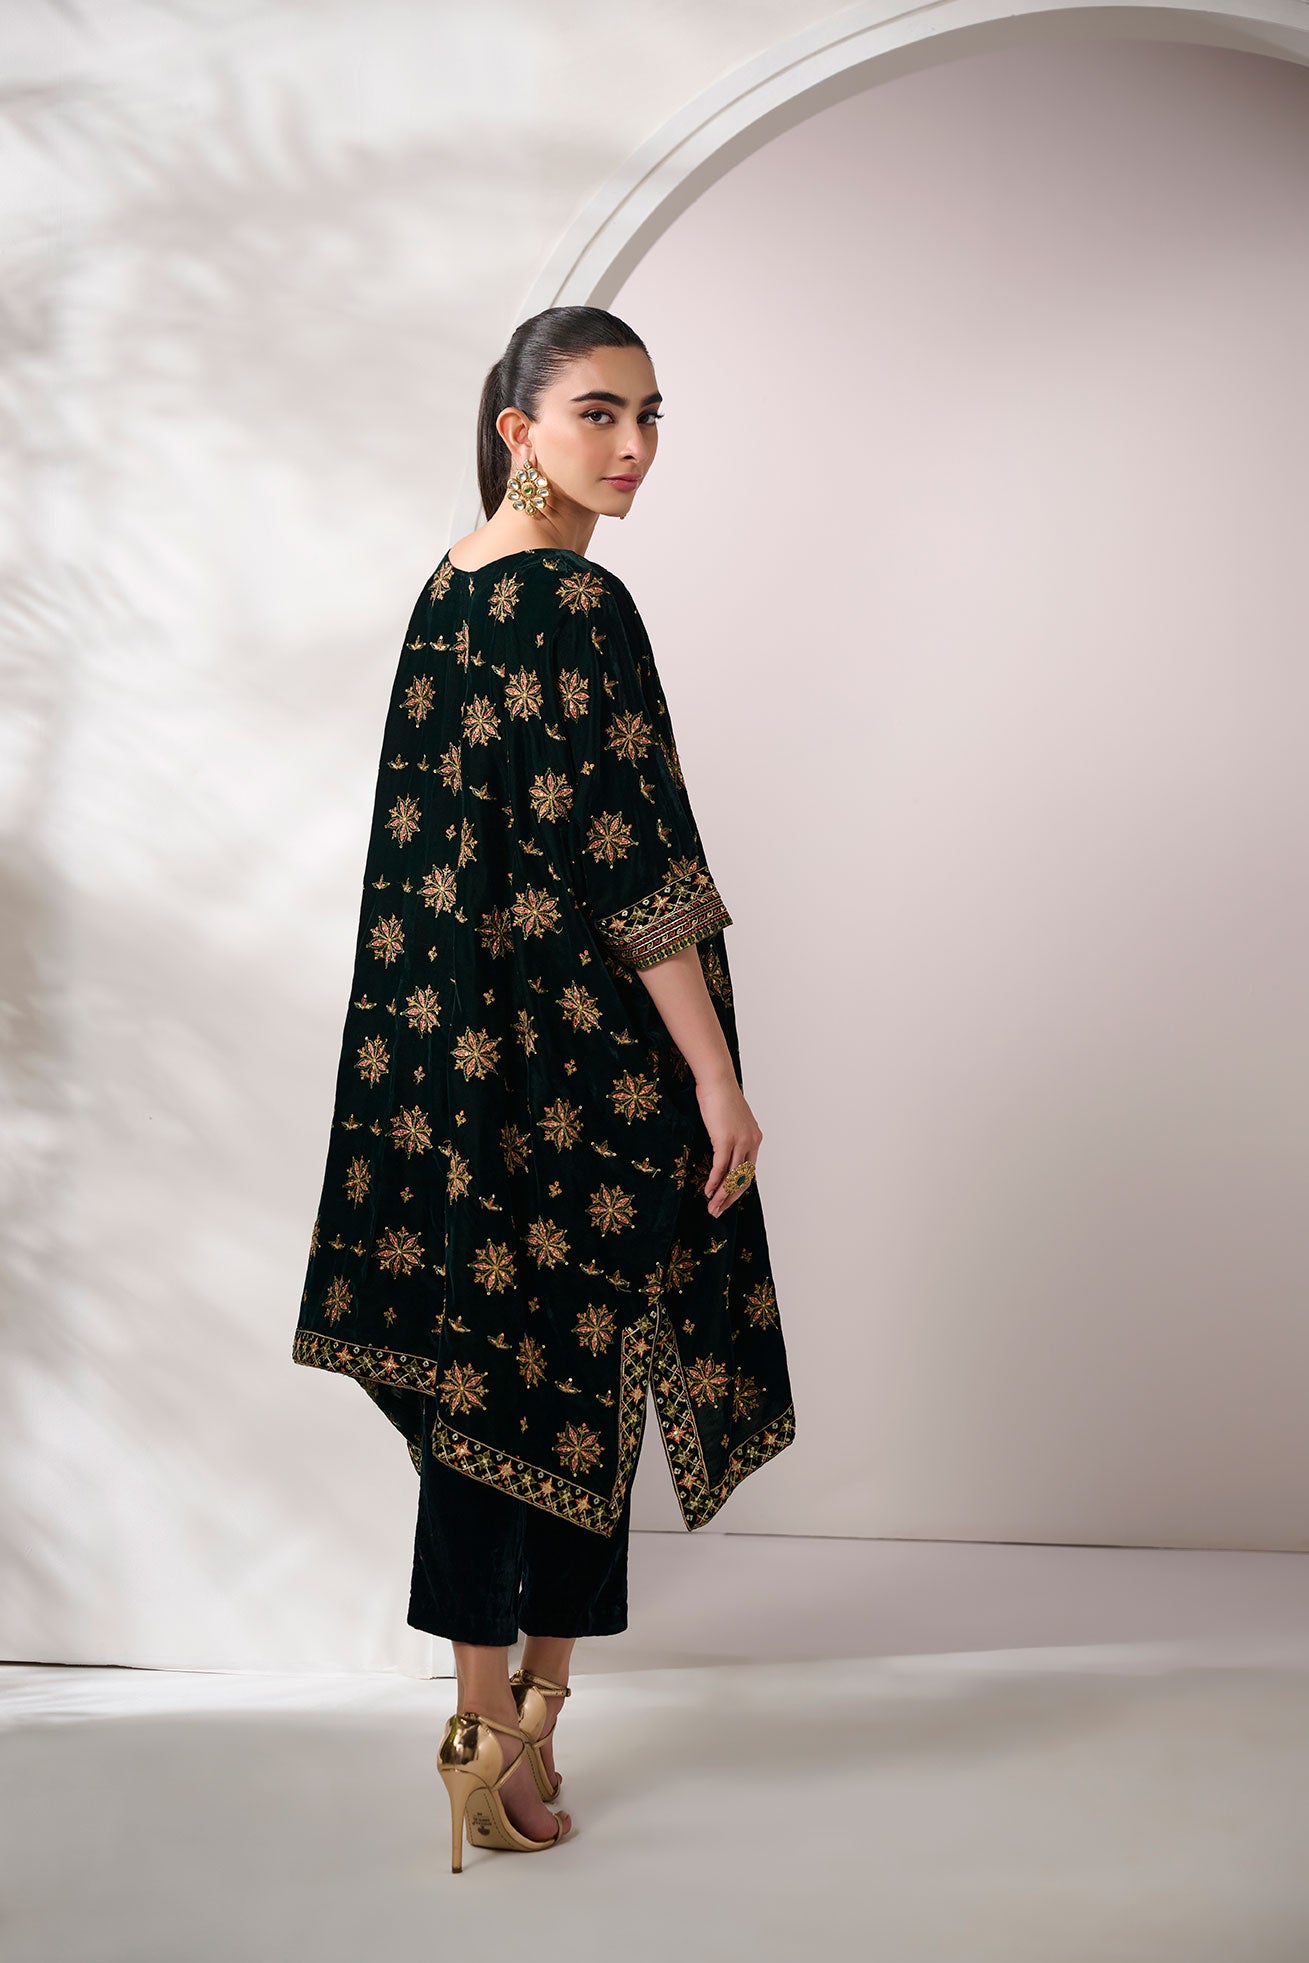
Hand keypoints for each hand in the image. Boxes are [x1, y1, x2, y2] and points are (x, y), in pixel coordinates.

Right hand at [695, 1069, 762, 1217]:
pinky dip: (714, 1182)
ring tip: (712, 1208)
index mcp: (755, 1138)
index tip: (726, 1199)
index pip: (749, 1170)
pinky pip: (720, 1167)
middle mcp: (751, 1142)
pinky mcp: (725, 1140)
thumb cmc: (720, 1096)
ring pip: (732, 1176)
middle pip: (744, 1178)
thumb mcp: (730, 1119)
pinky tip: (708, 1191)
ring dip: (722, 1195)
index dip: (737, 1187)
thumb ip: (731, 1135)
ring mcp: (740, 1141)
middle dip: (731, 1198)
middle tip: (718, 1211)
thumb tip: (723, 1149)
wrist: (717, 1081)